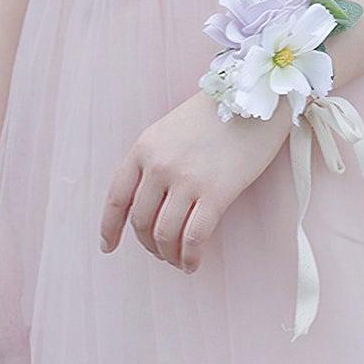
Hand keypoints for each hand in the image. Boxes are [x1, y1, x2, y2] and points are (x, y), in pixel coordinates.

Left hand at [98, 91, 290, 274]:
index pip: (117, 198)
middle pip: (141, 222)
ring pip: (165, 234)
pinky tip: (193, 263)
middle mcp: (159, 165)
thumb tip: (148, 204)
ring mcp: (186, 180)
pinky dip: (190, 257)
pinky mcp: (216, 193)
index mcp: (144, 148)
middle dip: (148, 245)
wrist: (256, 101)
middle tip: (160, 252)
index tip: (108, 247)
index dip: (110, 228)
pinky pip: (194, 237)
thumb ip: (154, 161)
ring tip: (178, 260)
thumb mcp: (170, 130)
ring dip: (168, 255)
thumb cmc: (216, 114)